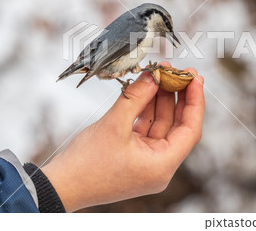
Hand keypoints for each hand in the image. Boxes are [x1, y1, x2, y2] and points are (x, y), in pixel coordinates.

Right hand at [42, 63, 204, 211]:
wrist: (60, 186)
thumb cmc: (86, 163)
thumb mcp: (114, 124)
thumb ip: (136, 96)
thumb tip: (155, 75)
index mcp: (162, 165)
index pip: (190, 129)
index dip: (195, 101)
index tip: (194, 77)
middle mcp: (159, 165)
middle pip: (178, 125)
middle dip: (178, 96)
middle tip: (179, 69)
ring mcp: (146, 161)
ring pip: (161, 124)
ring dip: (160, 99)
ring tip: (160, 73)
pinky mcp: (133, 156)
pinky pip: (146, 128)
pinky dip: (146, 108)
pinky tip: (146, 88)